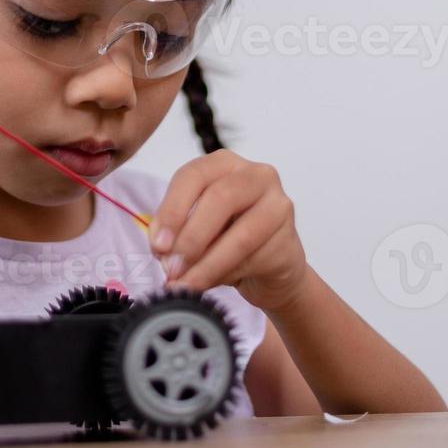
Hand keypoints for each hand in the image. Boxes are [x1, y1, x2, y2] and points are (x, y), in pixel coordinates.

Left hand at [149, 149, 309, 312]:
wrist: (269, 267)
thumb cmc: (226, 237)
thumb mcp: (193, 228)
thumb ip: (175, 230)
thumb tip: (162, 249)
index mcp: (225, 163)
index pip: (193, 175)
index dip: (172, 210)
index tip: (158, 244)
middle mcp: (256, 175)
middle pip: (220, 199)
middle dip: (190, 238)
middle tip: (171, 268)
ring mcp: (279, 205)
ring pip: (240, 236)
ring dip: (207, 265)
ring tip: (185, 284)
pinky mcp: (289, 239)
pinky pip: (254, 260)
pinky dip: (226, 275)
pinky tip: (211, 283)